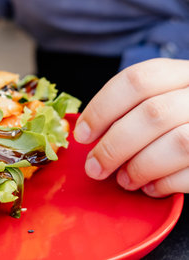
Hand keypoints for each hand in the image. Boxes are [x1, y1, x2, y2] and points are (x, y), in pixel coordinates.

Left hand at [74, 58, 188, 196]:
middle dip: (114, 146)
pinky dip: (165, 184)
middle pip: (153, 114)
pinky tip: (150, 187)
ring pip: (177, 144)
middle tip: (94, 168)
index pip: (136, 80)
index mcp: (180, 73)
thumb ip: (129, 109)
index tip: (82, 134)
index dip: (102, 109)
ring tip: (123, 180)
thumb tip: (88, 133)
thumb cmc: (175, 117)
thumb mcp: (158, 98)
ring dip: (140, 167)